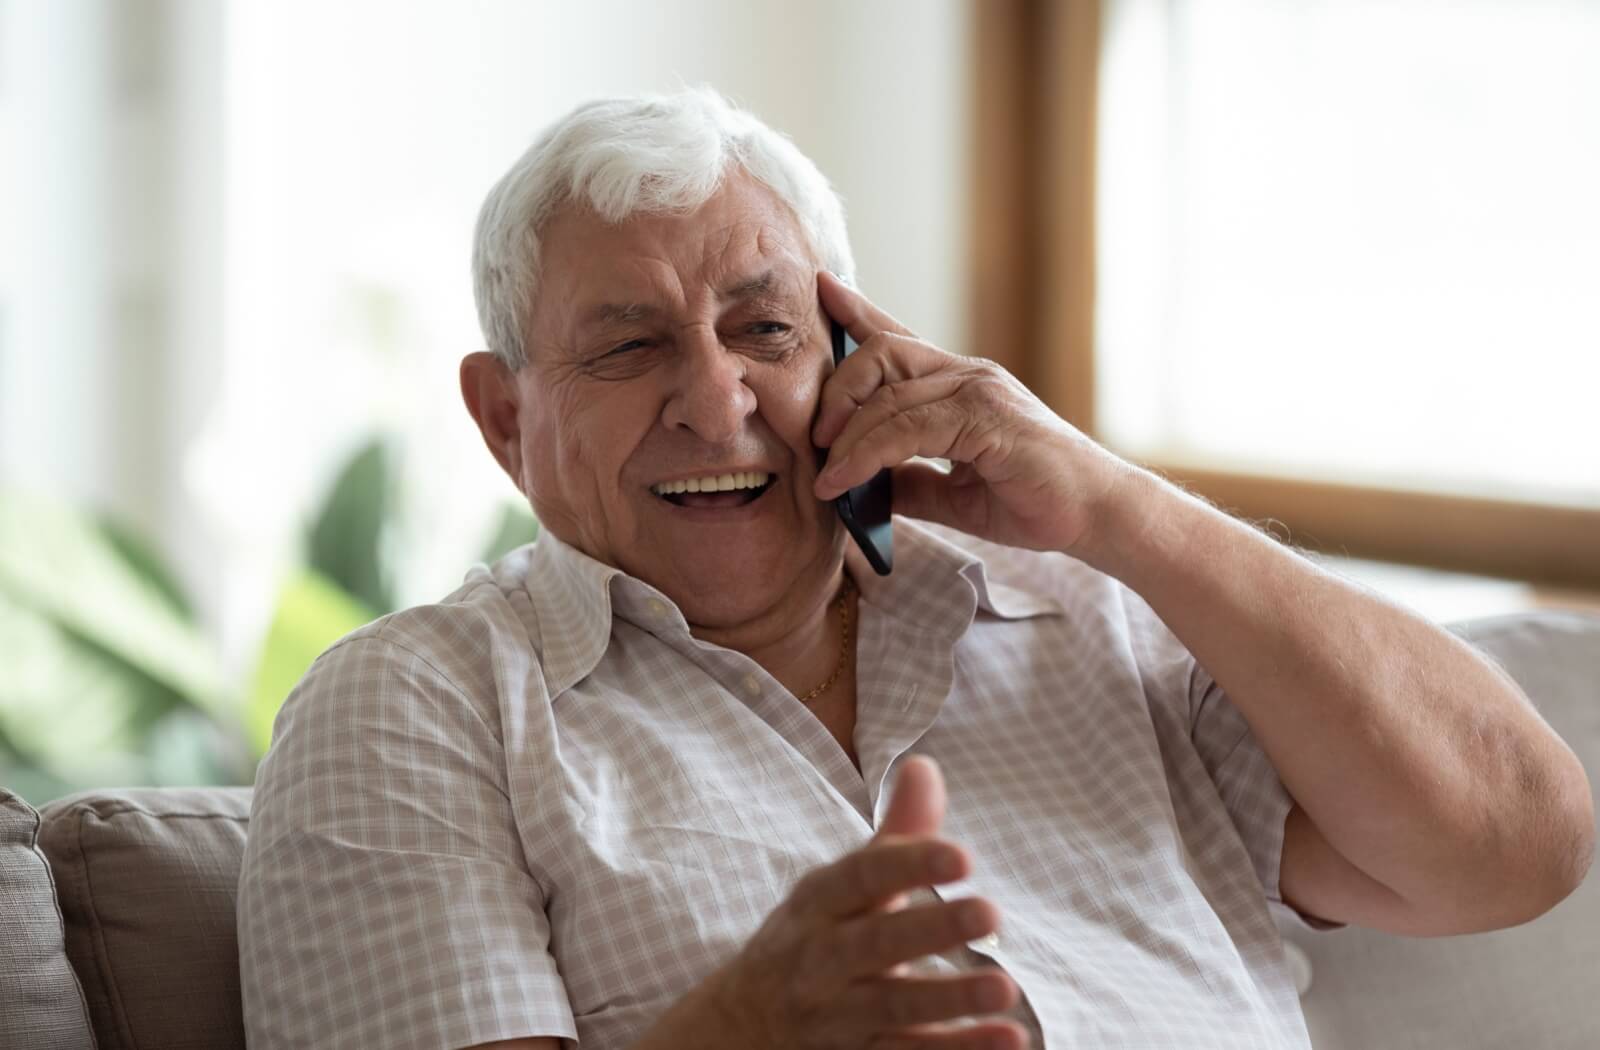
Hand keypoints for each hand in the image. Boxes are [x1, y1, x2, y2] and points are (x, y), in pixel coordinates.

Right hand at [708, 756, 1028, 1048]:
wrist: (739, 1026)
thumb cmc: (813, 938)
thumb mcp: (840, 887)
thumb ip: (895, 836)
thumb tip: (925, 765)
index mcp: (819, 903)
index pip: (862, 876)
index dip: (910, 863)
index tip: (963, 856)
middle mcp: (821, 958)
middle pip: (876, 942)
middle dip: (932, 929)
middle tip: (991, 912)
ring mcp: (837, 1014)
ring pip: (894, 1007)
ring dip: (951, 999)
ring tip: (1005, 988)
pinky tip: (1009, 1039)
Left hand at [811, 271, 1136, 560]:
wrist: (1094, 516)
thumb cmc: (1034, 501)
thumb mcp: (954, 495)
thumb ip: (910, 482)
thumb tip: (860, 488)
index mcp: (960, 386)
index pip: (900, 338)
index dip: (859, 312)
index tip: (824, 289)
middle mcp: (967, 376)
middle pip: (881, 352)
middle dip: (836, 390)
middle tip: (816, 440)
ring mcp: (979, 391)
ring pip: (888, 391)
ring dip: (846, 437)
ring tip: (825, 476)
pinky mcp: (987, 417)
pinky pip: (908, 427)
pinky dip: (869, 454)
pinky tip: (847, 481)